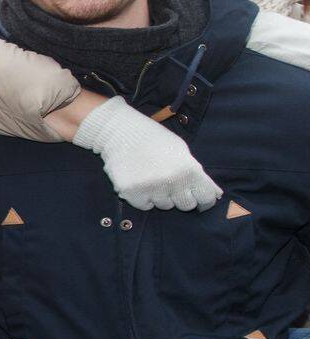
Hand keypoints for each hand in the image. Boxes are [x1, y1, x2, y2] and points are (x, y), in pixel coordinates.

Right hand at [70, 95, 221, 210]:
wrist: (121, 132)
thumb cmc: (155, 140)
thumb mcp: (182, 152)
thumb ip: (197, 174)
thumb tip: (216, 195)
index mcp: (189, 169)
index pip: (206, 198)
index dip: (204, 201)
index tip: (200, 202)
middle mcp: (172, 181)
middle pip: (186, 205)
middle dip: (181, 197)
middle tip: (171, 184)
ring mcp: (151, 188)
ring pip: (164, 205)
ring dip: (161, 196)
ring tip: (152, 178)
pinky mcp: (131, 193)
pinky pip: (145, 206)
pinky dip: (143, 198)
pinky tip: (140, 182)